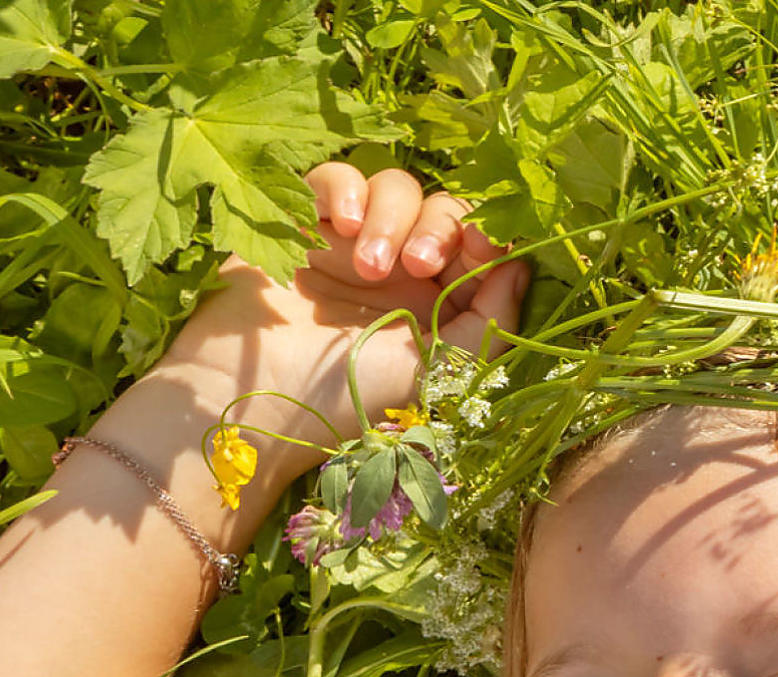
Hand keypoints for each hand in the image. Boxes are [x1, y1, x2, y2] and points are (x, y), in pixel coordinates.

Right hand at [149, 165, 528, 482]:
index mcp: (437, 302)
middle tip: (415, 266)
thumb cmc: (350, 395)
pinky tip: (337, 223)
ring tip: (365, 266)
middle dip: (439, 227)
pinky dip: (344, 188)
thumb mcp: (440, 369)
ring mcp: (347, 242)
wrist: (255, 398)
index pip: (477, 245)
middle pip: (441, 208)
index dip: (488, 233)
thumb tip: (523, 267)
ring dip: (391, 218)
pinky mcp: (299, 223)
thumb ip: (492, 322)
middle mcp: (398, 268)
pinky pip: (333, 178)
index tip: (485, 242)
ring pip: (394, 188)